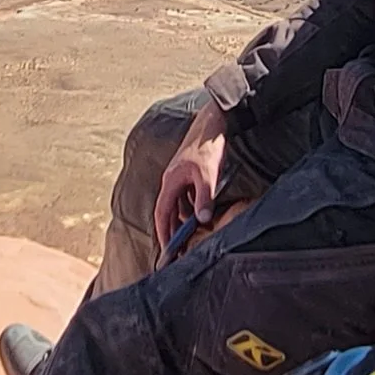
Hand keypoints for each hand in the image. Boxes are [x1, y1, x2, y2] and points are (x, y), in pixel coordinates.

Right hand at [153, 103, 228, 242]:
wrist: (212, 124)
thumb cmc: (208, 148)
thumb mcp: (208, 176)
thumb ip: (203, 199)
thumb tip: (202, 220)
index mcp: (170, 183)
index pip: (162, 214)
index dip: (163, 233)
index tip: (167, 251)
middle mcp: (171, 181)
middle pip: (167, 211)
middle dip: (171, 231)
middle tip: (177, 250)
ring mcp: (180, 177)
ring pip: (178, 205)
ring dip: (182, 220)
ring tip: (191, 236)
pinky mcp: (189, 174)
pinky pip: (186, 197)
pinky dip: (191, 208)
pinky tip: (201, 214)